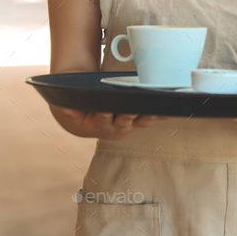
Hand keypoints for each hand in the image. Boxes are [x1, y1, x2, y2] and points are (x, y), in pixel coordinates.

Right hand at [51, 105, 166, 139]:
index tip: (107, 109)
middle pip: (125, 121)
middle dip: (131, 115)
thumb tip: (66, 108)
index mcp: (98, 124)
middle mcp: (115, 127)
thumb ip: (68, 108)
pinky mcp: (137, 120)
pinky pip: (150, 117)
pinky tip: (170, 109)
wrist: (86, 120)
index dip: (105, 115)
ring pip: (140, 120)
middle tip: (136, 108)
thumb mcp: (70, 109)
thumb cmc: (80, 111)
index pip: (102, 119)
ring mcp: (128, 124)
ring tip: (158, 109)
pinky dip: (160, 114)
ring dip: (149, 116)